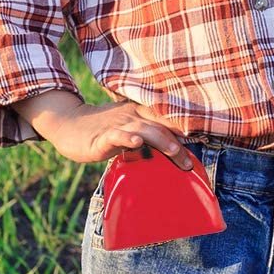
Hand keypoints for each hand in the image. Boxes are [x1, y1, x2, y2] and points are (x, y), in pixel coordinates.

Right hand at [42, 99, 193, 167]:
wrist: (70, 124)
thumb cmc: (104, 128)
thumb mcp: (129, 127)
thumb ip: (148, 134)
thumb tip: (173, 150)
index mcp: (142, 111)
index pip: (168, 119)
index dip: (185, 130)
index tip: (203, 143)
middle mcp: (134, 114)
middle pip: (161, 125)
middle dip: (178, 143)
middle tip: (189, 162)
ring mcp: (119, 124)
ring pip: (145, 129)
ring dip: (162, 141)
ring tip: (175, 151)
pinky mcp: (103, 135)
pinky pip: (118, 135)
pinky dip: (128, 138)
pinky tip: (136, 143)